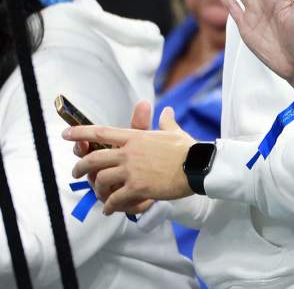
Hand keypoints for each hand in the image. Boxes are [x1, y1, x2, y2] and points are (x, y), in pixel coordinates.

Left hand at [65, 107, 193, 214]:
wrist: (198, 166)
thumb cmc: (188, 148)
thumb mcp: (175, 132)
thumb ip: (166, 122)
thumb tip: (167, 111)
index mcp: (136, 138)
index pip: (102, 132)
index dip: (81, 132)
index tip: (66, 134)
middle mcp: (129, 153)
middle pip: (93, 158)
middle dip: (80, 167)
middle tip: (76, 172)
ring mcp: (132, 171)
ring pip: (101, 180)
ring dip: (97, 189)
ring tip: (99, 195)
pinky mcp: (138, 188)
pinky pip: (115, 199)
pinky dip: (110, 206)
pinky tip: (110, 210)